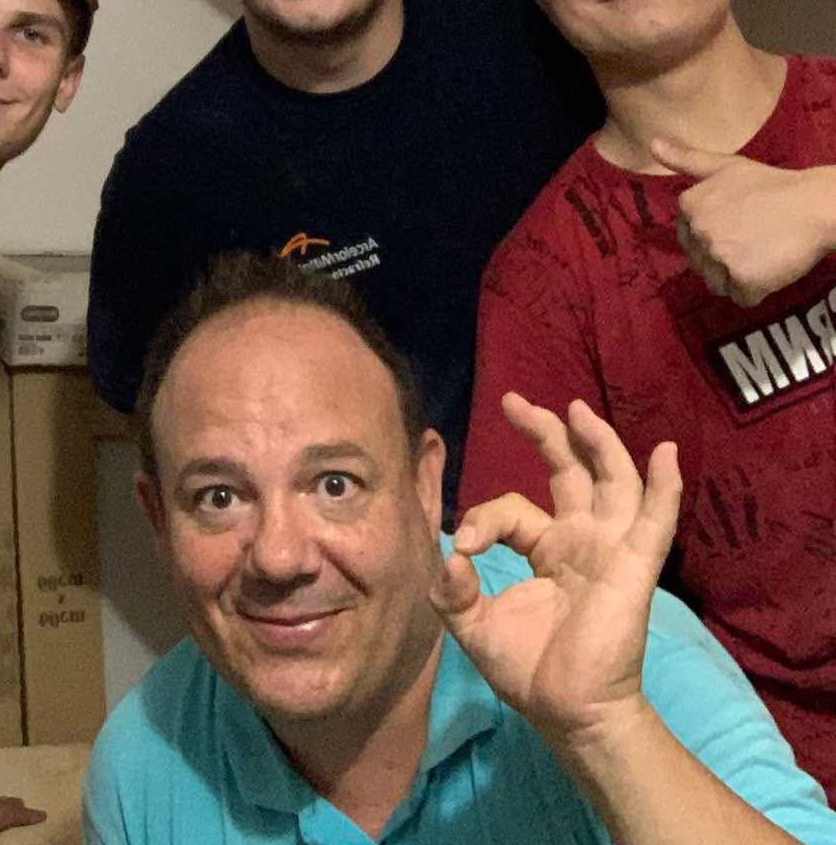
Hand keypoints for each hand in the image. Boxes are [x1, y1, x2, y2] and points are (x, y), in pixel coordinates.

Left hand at [430, 394, 680, 744]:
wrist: (567, 711)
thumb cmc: (526, 670)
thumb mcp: (471, 624)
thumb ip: (452, 589)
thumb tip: (448, 554)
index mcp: (544, 550)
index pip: (511, 508)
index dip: (483, 518)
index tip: (464, 546)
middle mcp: (579, 541)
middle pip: (568, 472)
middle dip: (545, 434)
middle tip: (515, 401)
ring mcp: (609, 549)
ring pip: (611, 481)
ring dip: (597, 443)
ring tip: (575, 409)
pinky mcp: (633, 565)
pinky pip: (655, 519)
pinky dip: (663, 485)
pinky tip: (664, 454)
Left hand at [652, 139, 835, 306]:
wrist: (816, 206)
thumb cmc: (774, 185)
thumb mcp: (727, 166)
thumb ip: (687, 159)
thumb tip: (652, 144)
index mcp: (689, 206)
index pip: (688, 239)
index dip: (714, 238)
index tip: (738, 227)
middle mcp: (698, 231)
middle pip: (701, 263)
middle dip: (724, 258)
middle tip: (755, 240)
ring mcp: (719, 256)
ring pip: (717, 283)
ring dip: (737, 277)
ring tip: (763, 254)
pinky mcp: (742, 279)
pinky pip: (741, 298)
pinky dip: (757, 290)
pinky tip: (771, 268)